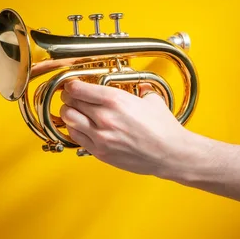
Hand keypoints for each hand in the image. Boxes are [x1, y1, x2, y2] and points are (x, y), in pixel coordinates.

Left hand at [59, 80, 192, 176]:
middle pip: (70, 102)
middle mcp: (104, 117)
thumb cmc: (164, 130)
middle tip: (73, 97)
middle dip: (70, 98)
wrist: (170, 154)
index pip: (78, 88)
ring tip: (76, 112)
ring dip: (69, 113)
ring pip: (69, 119)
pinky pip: (76, 137)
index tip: (73, 85)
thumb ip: (141, 90)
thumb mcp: (153, 100)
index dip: (72, 85)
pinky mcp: (100, 152)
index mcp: (116, 100)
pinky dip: (75, 130)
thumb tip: (139, 87)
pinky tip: (82, 127)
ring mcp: (100, 136)